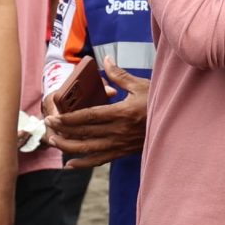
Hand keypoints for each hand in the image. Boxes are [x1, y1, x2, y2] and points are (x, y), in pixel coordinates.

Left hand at [45, 54, 150, 168]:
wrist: (176, 124)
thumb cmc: (158, 102)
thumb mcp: (141, 86)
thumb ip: (120, 75)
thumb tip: (106, 60)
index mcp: (122, 113)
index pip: (88, 117)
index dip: (69, 118)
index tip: (54, 116)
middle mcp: (119, 131)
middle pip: (84, 134)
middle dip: (63, 131)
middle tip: (48, 125)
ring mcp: (120, 144)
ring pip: (88, 149)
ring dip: (68, 147)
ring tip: (53, 141)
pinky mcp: (123, 152)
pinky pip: (100, 160)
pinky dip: (83, 164)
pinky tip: (70, 164)